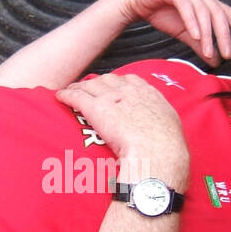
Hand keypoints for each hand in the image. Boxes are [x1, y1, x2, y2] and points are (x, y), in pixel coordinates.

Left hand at [55, 73, 187, 180]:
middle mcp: (128, 91)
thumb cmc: (167, 147)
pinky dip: (66, 95)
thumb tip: (159, 128)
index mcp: (148, 94)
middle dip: (97, 83)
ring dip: (79, 87)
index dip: (118, 83)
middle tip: (90, 89)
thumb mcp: (170, 126)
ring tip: (72, 91)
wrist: (157, 152)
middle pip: (107, 79)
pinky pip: (76, 96)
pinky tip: (60, 97)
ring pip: (89, 85)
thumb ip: (161, 120)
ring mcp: (111, 98)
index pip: (129, 80)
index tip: (113, 89)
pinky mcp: (95, 108)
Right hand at [109, 0, 230, 67]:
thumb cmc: (162, 15)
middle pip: (219, 14)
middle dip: (224, 36)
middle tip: (228, 54)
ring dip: (208, 34)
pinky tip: (195, 36)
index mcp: (206, 0)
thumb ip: (202, 46)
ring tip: (209, 52)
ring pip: (203, 12)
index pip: (228, 13)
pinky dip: (192, 22)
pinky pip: (186, 6)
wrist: (136, 2)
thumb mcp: (186, 34)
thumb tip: (217, 61)